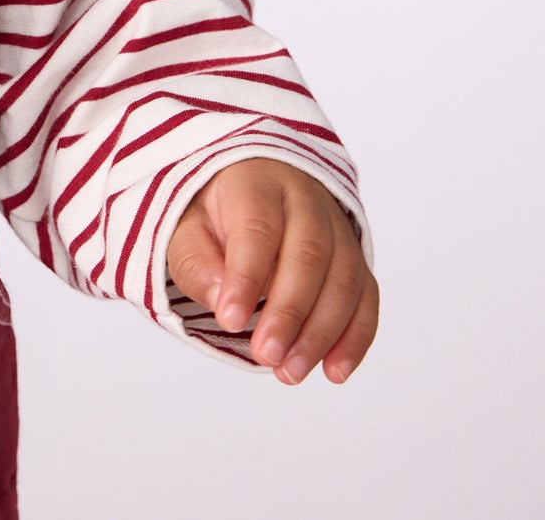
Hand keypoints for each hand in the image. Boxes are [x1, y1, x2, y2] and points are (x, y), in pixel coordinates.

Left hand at [166, 157, 378, 384]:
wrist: (255, 182)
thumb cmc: (216, 212)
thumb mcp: (186, 225)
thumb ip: (195, 260)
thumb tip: (221, 299)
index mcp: (257, 183)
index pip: (257, 229)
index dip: (246, 276)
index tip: (229, 321)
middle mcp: (305, 200)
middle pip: (309, 255)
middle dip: (289, 312)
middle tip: (266, 355)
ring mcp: (337, 228)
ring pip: (343, 278)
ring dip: (321, 333)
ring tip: (290, 372)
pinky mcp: (356, 258)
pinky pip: (366, 297)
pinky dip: (355, 338)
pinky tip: (334, 371)